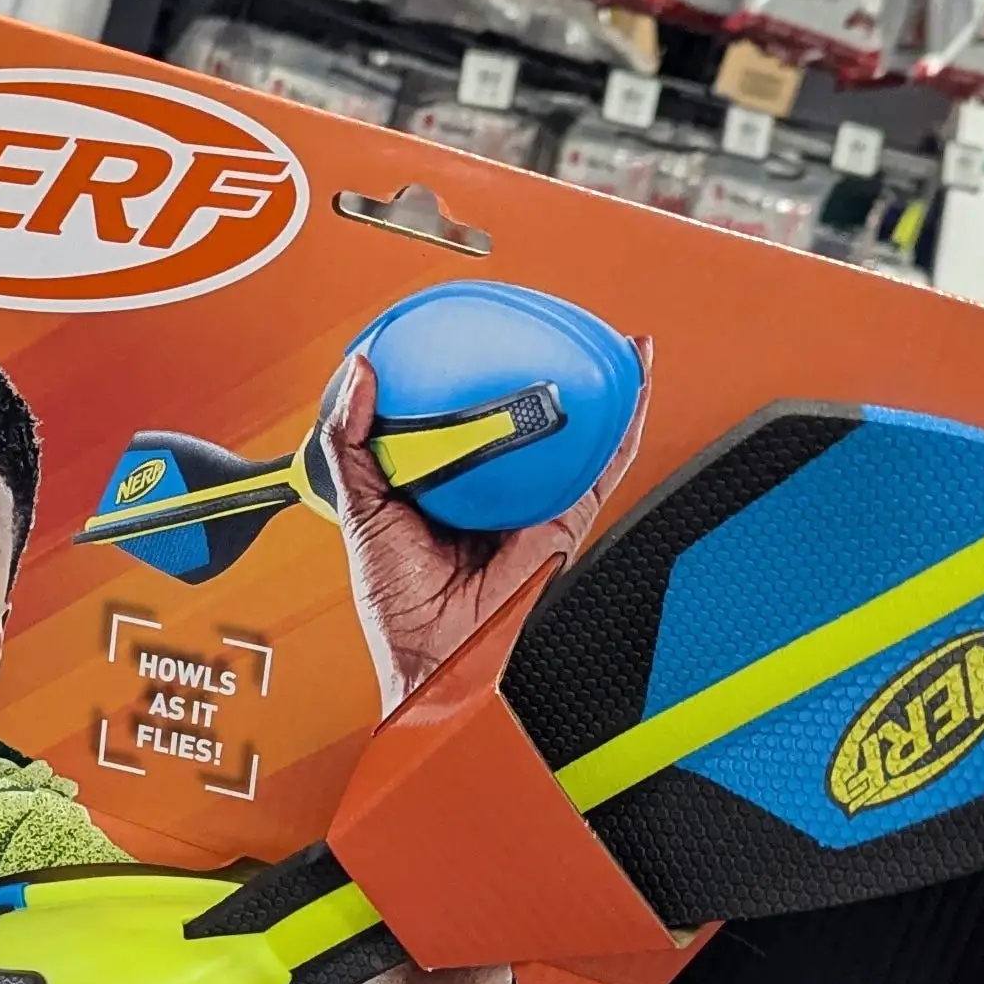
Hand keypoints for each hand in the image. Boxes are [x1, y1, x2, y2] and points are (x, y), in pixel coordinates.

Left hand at [320, 343, 650, 715]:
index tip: (473, 333)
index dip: (470, 377)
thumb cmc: (398, 608)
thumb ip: (351, 442)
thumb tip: (360, 374)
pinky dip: (624, 423)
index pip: (461, 419)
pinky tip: (632, 379)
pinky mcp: (564, 520)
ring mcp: (532, 503)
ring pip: (569, 435)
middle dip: (541, 374)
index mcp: (445, 485)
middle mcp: (493, 491)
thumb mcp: (359, 508)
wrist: (435, 659)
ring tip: (602, 340)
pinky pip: (601, 466)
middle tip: (543, 325)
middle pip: (522, 421)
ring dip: (594, 386)